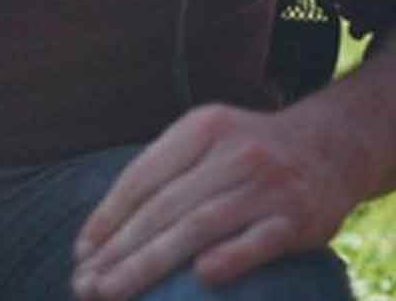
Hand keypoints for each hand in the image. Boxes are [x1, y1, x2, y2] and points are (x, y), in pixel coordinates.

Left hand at [70, 101, 369, 297]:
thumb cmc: (248, 153)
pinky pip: (260, 241)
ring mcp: (267, 185)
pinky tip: (202, 278)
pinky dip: (231, 257)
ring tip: (114, 290)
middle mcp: (232, 153)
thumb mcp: (206, 141)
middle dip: (118, 251)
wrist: (332, 147)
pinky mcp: (299, 218)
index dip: (106, 219)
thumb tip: (101, 232)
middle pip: (162, 207)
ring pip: (198, 226)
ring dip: (150, 263)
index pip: (140, 178)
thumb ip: (163, 175)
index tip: (80, 254)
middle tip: (87, 285)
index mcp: (200, 129)